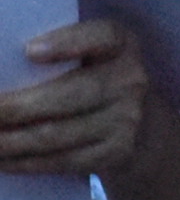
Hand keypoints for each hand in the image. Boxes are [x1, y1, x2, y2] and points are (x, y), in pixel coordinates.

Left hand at [0, 18, 170, 179]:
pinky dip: (24, 163)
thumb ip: (60, 58)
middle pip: (68, 95)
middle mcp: (130, 81)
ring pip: (56, 134)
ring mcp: (127, 120)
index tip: (29, 51)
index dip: (68, 43)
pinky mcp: (116, 153)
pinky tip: (1, 160)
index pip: (104, 36)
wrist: (144, 129)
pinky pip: (62, 161)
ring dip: (8, 141)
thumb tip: (2, 73)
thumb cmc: (98, 82)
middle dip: (14, 108)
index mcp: (121, 46)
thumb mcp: (94, 57)